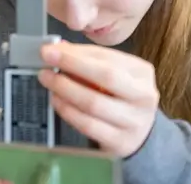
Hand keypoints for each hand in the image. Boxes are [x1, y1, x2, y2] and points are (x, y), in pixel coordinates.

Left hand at [38, 42, 158, 157]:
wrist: (139, 134)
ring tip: (48, 81)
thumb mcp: (112, 73)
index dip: (76, 53)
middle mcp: (143, 96)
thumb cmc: (121, 96)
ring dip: (65, 89)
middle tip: (46, 62)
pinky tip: (56, 100)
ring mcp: (133, 121)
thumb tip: (58, 48)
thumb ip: (87, 59)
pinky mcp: (120, 142)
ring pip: (93, 102)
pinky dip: (67, 111)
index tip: (51, 49)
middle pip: (106, 76)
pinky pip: (88, 125)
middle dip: (72, 66)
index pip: (107, 57)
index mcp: (141, 72)